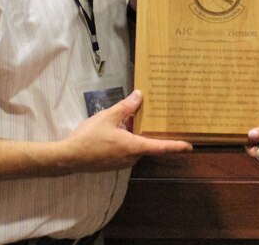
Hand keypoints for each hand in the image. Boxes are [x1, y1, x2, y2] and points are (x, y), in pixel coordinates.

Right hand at [58, 90, 191, 172]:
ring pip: (135, 146)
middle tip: (154, 117)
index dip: (176, 146)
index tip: (189, 146)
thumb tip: (140, 95)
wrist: (68, 157)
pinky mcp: (112, 163)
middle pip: (146, 144)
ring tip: (132, 117)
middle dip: (149, 132)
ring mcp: (121, 162)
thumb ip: (125, 107)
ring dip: (134, 134)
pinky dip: (126, 139)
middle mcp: (131, 158)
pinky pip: (125, 150)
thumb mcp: (108, 116)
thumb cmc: (90, 137)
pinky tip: (118, 127)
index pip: (160, 147)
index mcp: (134, 146)